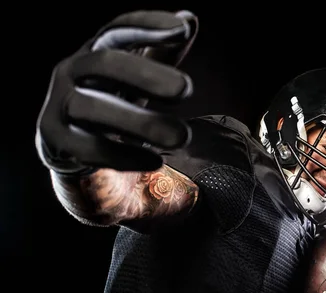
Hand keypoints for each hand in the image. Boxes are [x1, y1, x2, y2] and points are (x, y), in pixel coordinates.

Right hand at [35, 10, 197, 174]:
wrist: (66, 138)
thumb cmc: (111, 96)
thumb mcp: (135, 72)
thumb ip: (162, 49)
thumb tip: (190, 19)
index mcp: (95, 49)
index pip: (119, 29)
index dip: (148, 25)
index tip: (182, 30)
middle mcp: (71, 70)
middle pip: (104, 64)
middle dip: (146, 75)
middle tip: (186, 89)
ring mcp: (59, 103)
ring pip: (94, 108)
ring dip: (141, 123)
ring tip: (183, 136)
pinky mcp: (56, 138)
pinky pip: (89, 148)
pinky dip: (124, 155)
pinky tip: (156, 160)